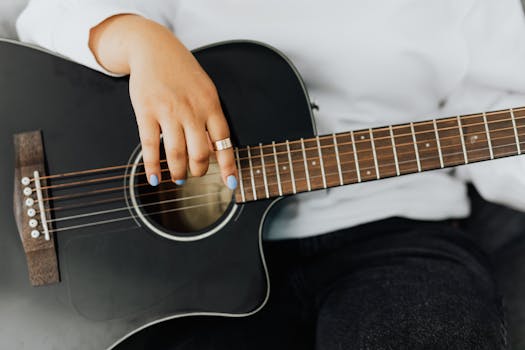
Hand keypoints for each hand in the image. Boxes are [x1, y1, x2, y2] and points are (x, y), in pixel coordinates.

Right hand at [89, 14, 236, 188]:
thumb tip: (214, 151)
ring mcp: (168, 111)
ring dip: (178, 172)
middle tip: (195, 175)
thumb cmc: (183, 72)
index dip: (228, 165)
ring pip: (176, 153)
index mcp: (210, 105)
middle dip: (199, 171)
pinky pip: (150, 146)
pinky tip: (155, 178)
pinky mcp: (146, 111)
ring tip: (178, 178)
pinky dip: (152, 166)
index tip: (231, 183)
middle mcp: (191, 109)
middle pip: (200, 152)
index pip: (224, 141)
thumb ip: (210, 119)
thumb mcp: (205, 91)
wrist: (154, 48)